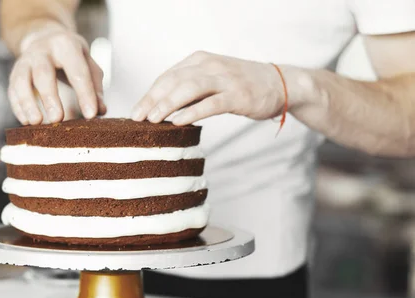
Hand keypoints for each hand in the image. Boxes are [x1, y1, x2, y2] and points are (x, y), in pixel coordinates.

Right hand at [8, 25, 105, 124]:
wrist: (45, 38)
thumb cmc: (73, 57)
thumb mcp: (88, 65)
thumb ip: (95, 87)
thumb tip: (100, 111)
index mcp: (66, 45)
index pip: (77, 71)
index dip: (85, 93)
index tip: (91, 115)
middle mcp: (42, 50)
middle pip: (43, 73)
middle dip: (50, 97)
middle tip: (58, 119)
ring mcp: (25, 60)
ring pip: (22, 81)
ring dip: (28, 103)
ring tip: (37, 122)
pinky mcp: (15, 73)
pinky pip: (13, 90)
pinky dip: (18, 107)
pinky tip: (26, 122)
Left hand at [132, 51, 286, 125]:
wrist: (280, 83)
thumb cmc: (240, 85)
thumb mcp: (211, 80)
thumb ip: (188, 89)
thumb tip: (159, 108)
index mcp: (199, 60)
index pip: (167, 77)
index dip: (149, 94)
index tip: (135, 112)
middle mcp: (210, 66)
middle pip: (173, 81)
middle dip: (152, 100)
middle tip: (137, 118)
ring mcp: (225, 79)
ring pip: (189, 89)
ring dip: (168, 104)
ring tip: (153, 119)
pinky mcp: (238, 95)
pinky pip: (211, 103)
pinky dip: (193, 112)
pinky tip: (178, 121)